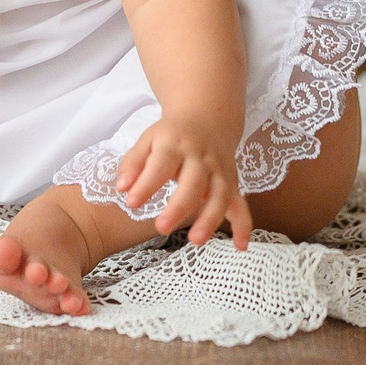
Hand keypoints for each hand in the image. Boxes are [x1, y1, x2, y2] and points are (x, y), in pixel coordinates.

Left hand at [115, 114, 251, 249]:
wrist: (208, 118)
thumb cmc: (172, 136)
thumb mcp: (148, 139)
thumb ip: (134, 162)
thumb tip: (121, 188)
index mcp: (175, 144)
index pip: (161, 163)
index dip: (146, 183)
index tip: (131, 203)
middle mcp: (201, 157)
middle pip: (194, 182)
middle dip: (179, 206)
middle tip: (161, 228)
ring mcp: (219, 170)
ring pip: (220, 195)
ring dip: (210, 218)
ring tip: (195, 241)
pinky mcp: (232, 183)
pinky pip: (241, 205)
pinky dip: (243, 225)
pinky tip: (240, 246)